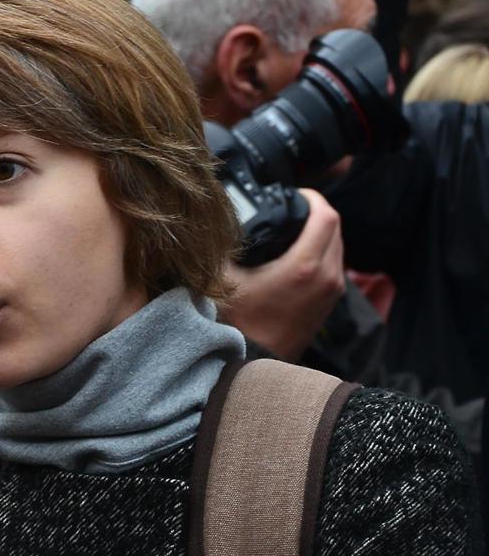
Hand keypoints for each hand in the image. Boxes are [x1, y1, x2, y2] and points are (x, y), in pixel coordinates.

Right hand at [219, 188, 345, 360]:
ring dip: (321, 233)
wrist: (254, 361)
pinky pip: (334, 264)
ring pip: (337, 246)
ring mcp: (332, 291)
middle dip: (317, 213)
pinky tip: (297, 254)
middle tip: (292, 208)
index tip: (296, 193)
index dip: (314, 197)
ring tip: (294, 229)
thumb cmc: (238, 322)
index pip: (327, 216)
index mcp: (304, 266)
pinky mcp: (330, 302)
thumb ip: (223, 247)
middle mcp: (326, 277)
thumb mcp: (223, 278)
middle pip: (336, 227)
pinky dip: (321, 252)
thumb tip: (218, 222)